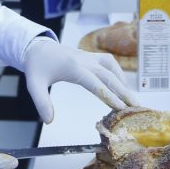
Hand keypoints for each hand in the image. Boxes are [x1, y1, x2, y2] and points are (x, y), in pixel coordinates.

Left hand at [23, 39, 137, 122]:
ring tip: (131, 98)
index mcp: (72, 68)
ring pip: (111, 67)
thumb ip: (41, 102)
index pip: (95, 83)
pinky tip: (121, 84)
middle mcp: (84, 61)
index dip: (108, 95)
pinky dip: (118, 72)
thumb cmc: (37, 67)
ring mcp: (89, 57)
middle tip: (135, 106)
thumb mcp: (34, 85)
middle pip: (108, 75)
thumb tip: (49, 121)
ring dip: (123, 81)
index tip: (119, 107)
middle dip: (123, 91)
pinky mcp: (90, 56)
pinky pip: (109, 62)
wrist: (37, 47)